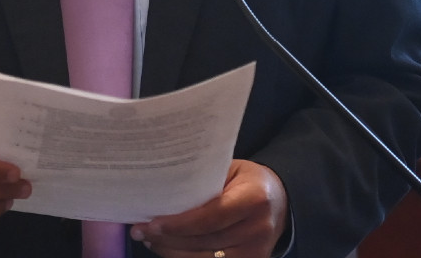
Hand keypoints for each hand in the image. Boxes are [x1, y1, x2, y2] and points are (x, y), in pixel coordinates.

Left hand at [131, 159, 288, 257]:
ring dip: (172, 252)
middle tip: (140, 231)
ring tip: (149, 240)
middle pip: (204, 242)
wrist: (280, 201)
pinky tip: (168, 249)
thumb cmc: (248, 181)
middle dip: (167, 239)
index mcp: (254, 199)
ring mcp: (256, 251)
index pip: (210, 217)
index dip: (179, 224)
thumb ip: (203, 181)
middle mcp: (258, 229)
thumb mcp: (230, 170)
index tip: (151, 223)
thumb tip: (160, 190)